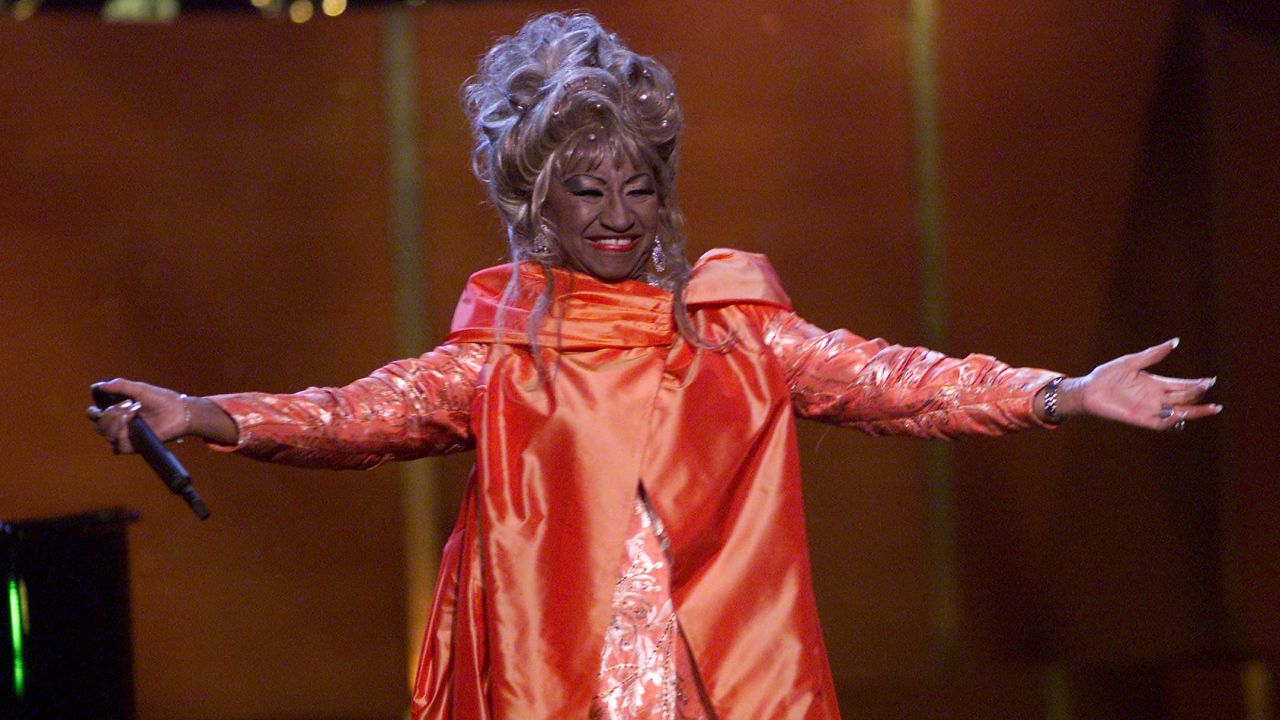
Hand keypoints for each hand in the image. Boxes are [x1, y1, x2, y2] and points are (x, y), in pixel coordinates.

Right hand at [86, 378, 189, 453]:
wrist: (179, 411)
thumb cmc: (162, 399)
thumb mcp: (139, 389)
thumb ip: (119, 385)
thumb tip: (98, 385)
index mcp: (119, 413)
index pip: (96, 416)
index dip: (93, 413)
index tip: (98, 408)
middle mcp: (121, 426)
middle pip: (99, 426)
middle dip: (109, 414)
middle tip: (128, 406)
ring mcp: (128, 436)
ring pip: (107, 435)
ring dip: (117, 422)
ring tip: (134, 413)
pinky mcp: (136, 446)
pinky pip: (119, 447)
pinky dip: (123, 436)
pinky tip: (133, 425)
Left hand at [1056, 338, 1221, 429]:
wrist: (1088, 389)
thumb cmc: (1107, 375)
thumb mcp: (1131, 362)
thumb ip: (1153, 354)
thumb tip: (1175, 342)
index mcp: (1156, 383)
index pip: (1182, 385)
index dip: (1196, 384)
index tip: (1211, 380)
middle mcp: (1156, 398)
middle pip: (1184, 399)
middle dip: (1198, 394)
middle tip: (1210, 388)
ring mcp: (1149, 409)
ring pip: (1178, 413)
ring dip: (1193, 411)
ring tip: (1210, 407)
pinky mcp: (1140, 419)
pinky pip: (1160, 423)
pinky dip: (1171, 420)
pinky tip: (1179, 414)